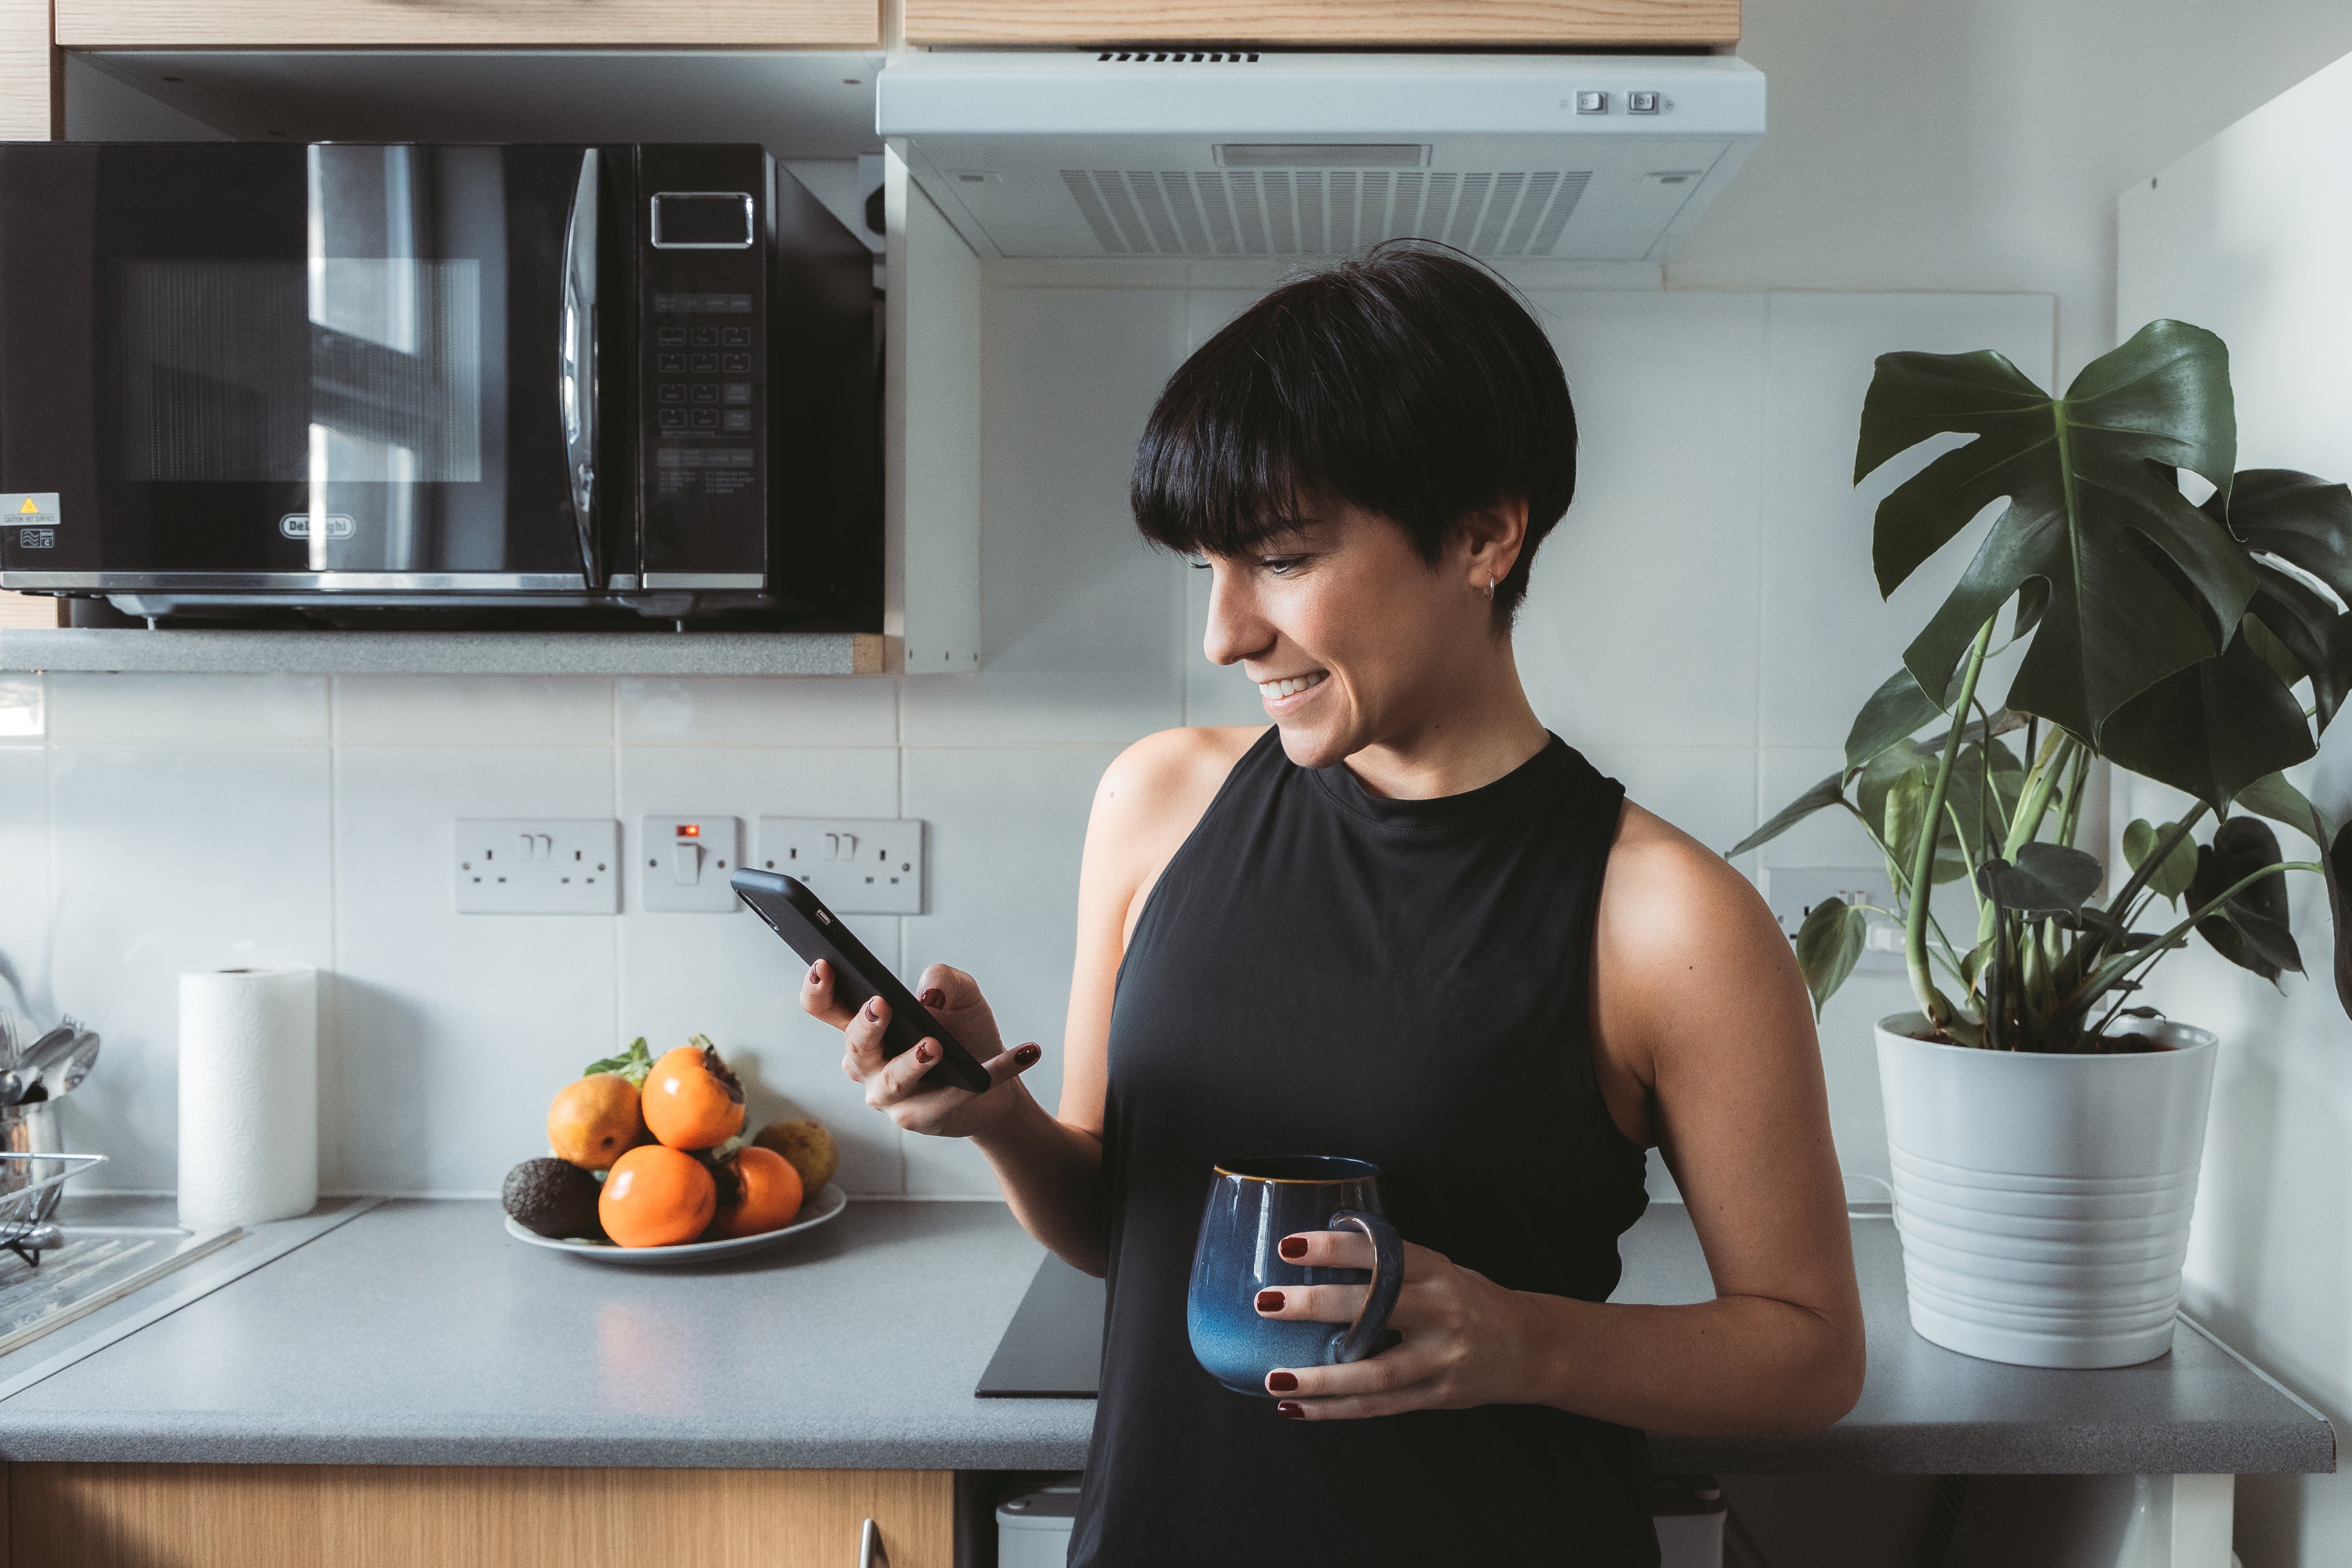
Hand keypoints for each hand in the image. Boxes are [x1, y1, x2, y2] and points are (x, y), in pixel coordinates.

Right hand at [800, 960, 1041, 1139]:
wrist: (996, 1079)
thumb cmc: (964, 1032)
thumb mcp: (960, 995)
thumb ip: (943, 980)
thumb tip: (926, 997)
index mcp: (865, 1028)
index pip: (825, 1009)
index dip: (817, 989)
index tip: (825, 965)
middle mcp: (868, 1066)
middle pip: (855, 1048)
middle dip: (866, 1027)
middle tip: (882, 1004)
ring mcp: (891, 1098)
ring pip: (893, 1082)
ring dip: (912, 1062)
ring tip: (935, 1045)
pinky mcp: (924, 1119)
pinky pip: (955, 1098)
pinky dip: (995, 1072)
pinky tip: (1027, 1051)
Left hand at [1253, 1229, 1539, 1419]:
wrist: (1531, 1346)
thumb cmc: (1470, 1299)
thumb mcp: (1440, 1269)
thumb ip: (1394, 1263)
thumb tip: (1326, 1245)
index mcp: (1436, 1271)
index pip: (1382, 1253)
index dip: (1335, 1249)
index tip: (1288, 1246)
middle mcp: (1441, 1312)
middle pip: (1374, 1309)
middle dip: (1316, 1306)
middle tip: (1267, 1302)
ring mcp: (1441, 1358)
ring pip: (1375, 1373)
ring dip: (1321, 1379)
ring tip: (1275, 1379)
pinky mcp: (1438, 1395)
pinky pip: (1379, 1406)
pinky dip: (1335, 1410)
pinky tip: (1296, 1408)